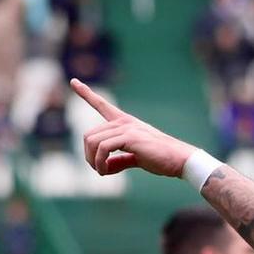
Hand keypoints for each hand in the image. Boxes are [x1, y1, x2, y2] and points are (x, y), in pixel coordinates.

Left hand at [72, 79, 196, 177]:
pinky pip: (102, 148)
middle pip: (89, 135)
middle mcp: (123, 122)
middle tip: (99, 170)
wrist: (180, 160)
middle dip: (89, 155)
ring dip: (93, 161)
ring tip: (102, 172)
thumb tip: (105, 167)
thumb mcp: (136, 157)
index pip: (102, 104)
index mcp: (125, 122)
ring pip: (93, 141)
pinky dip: (100, 162)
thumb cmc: (161, 158)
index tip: (73, 82)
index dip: (86, 93)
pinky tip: (106, 171)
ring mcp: (126, 128)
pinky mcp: (129, 137)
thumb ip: (119, 160)